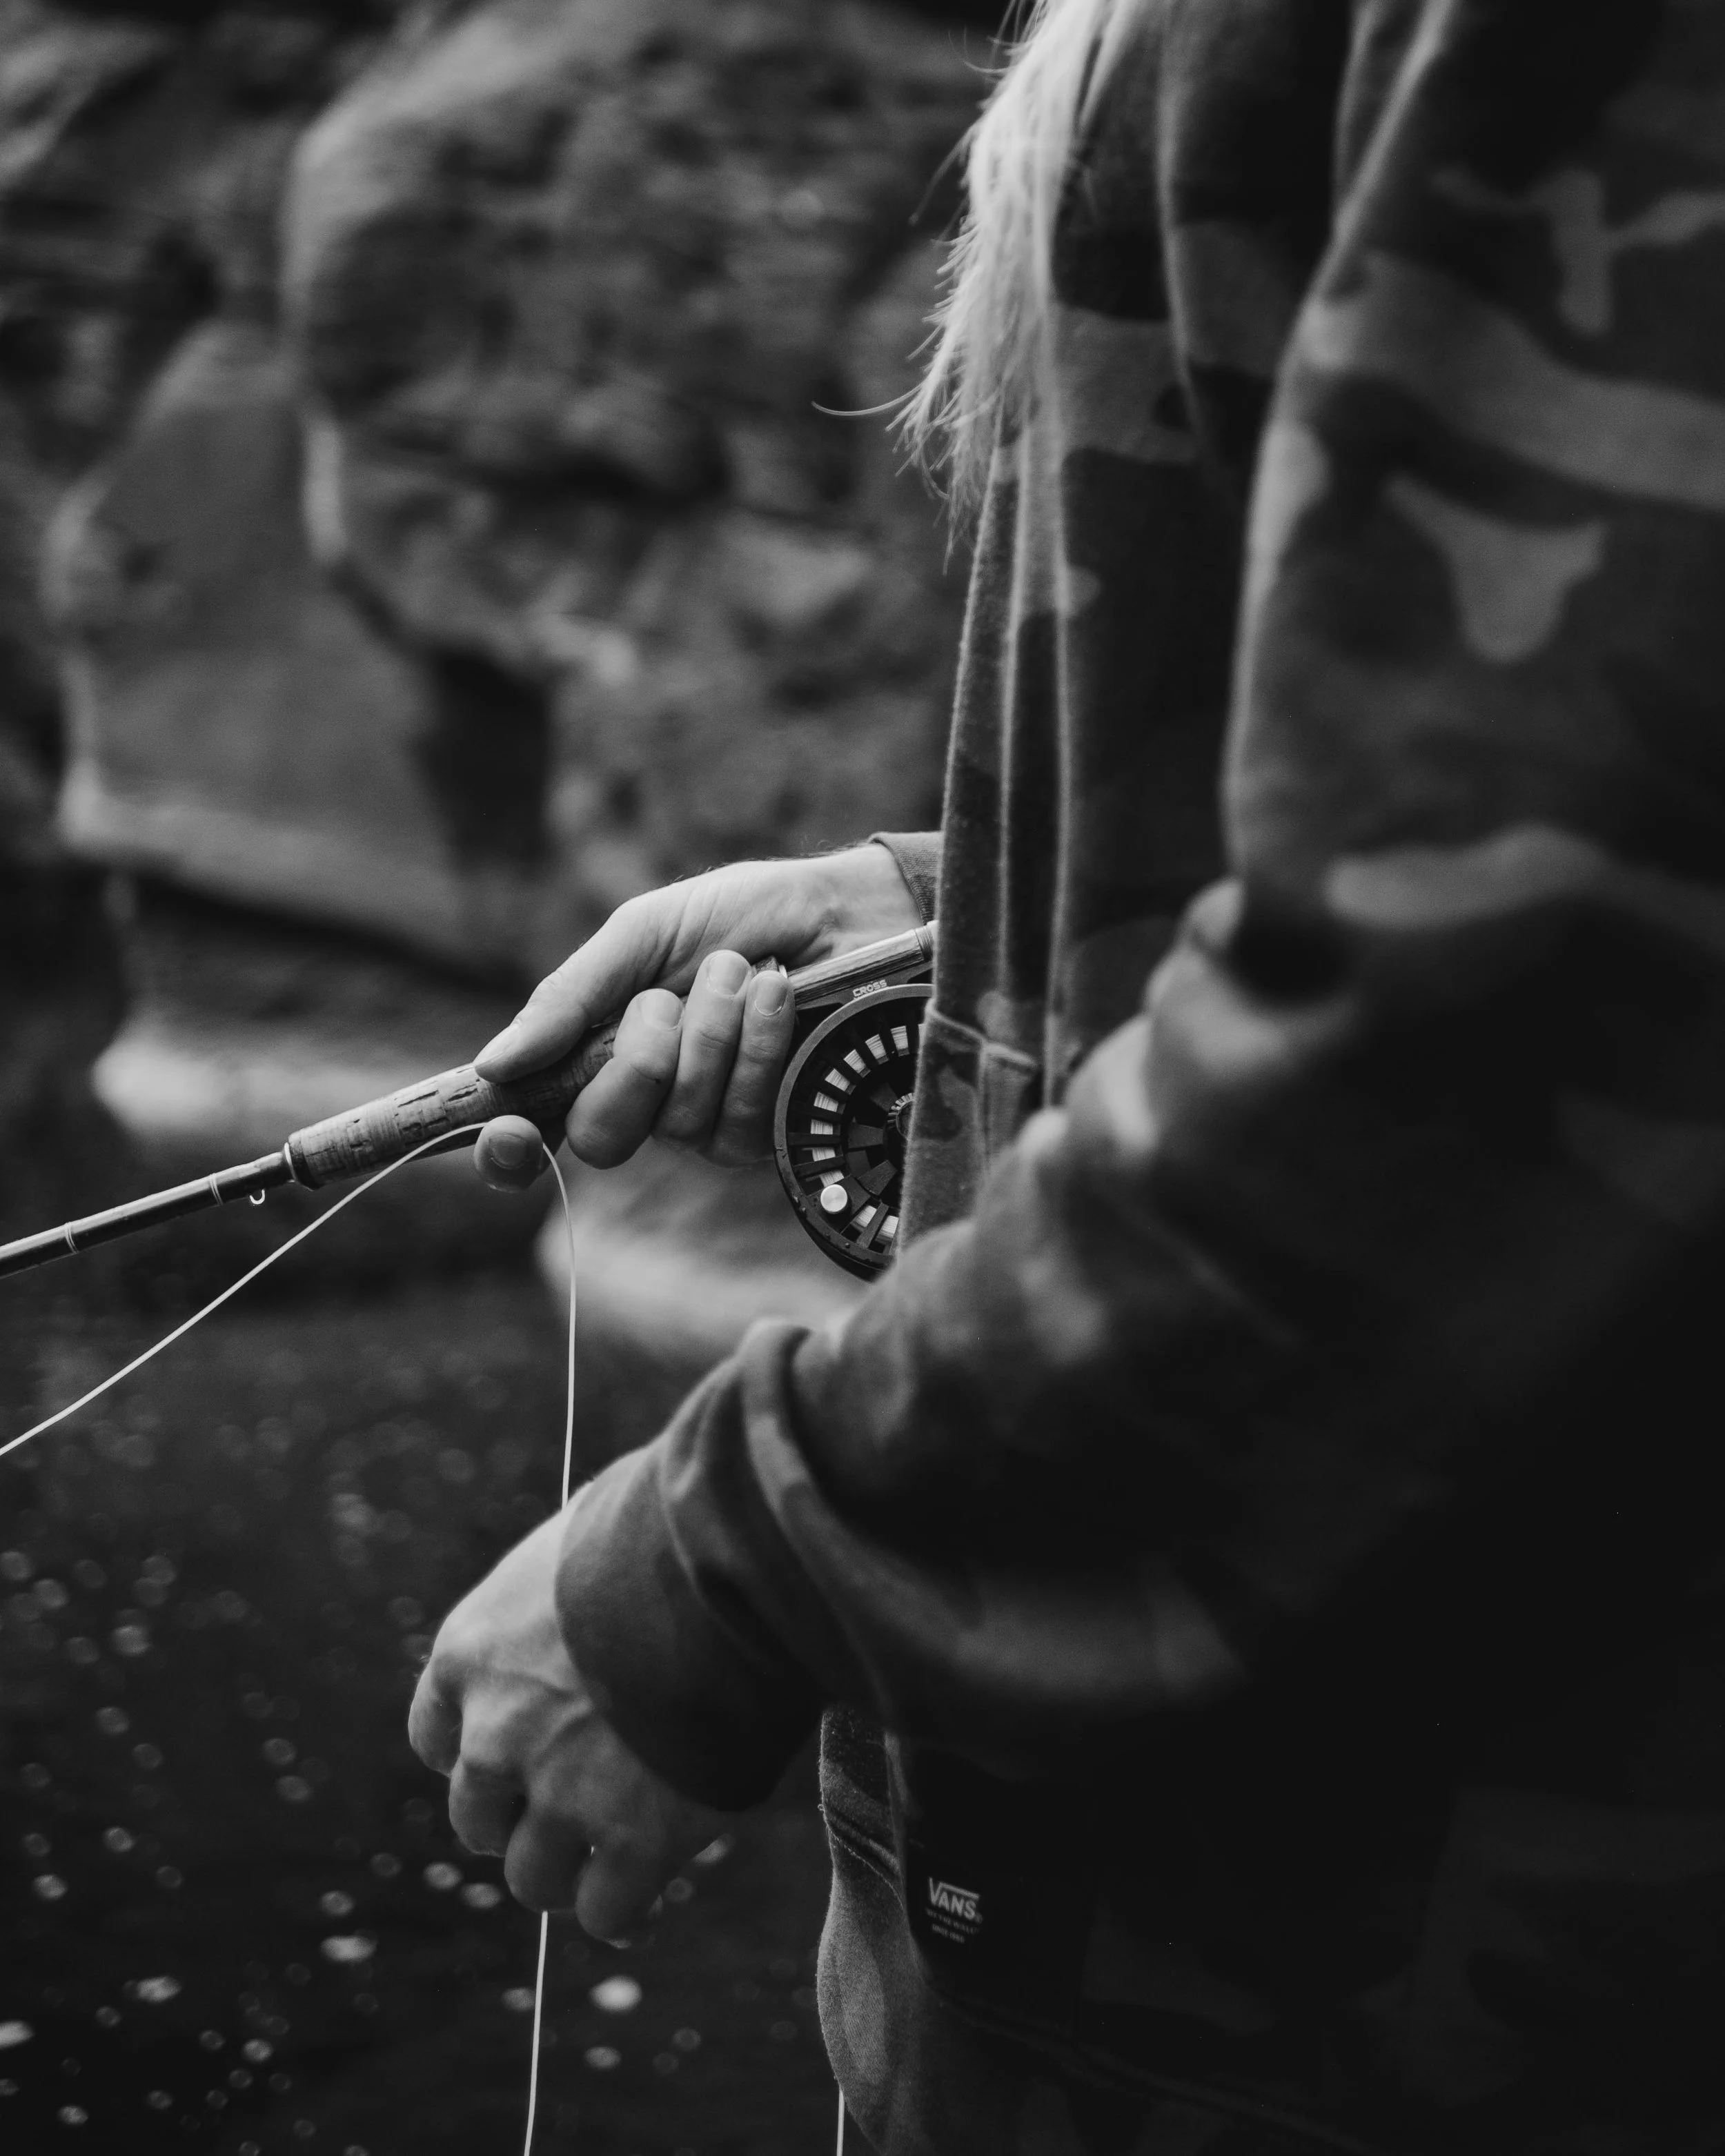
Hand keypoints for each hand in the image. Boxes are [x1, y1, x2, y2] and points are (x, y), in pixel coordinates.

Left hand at [408, 1509, 731, 1933]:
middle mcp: (497, 1736)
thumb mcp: (577, 1537)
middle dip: (520, 1817)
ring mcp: (564, 1795)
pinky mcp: (637, 1840)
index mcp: (471, 1656)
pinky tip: (640, 1901)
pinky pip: (608, 1912)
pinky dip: (621, 1913)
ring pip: (533, 1878)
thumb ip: (559, 1589)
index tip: (516, 1756)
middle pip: (478, 1818)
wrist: (726, 1569)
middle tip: (571, 1809)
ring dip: (565, 1872)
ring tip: (605, 1861)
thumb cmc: (661, 1529)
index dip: (479, 1751)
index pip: (435, 1739)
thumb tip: (584, 1571)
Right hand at [473, 843, 920, 1182]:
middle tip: (666, 999)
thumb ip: (569, 997)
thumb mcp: (641, 935)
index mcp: (597, 1055)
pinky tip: (777, 997)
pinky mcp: (771, 1130)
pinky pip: (742, 1119)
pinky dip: (757, 1046)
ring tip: (740, 971)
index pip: (534, 1130)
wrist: (843, 911)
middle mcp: (646, 1102)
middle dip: (634, 1063)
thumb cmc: (740, 916)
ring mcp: (709, 1124)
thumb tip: (493, 1066)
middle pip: (601, 1137)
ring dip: (709, 1033)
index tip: (510, 1132)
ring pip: (678, 1121)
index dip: (508, 1152)